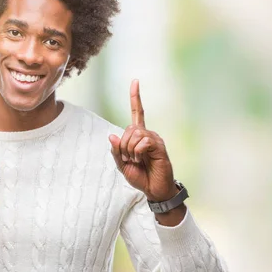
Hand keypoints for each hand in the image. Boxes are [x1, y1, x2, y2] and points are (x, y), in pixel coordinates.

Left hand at [109, 80, 178, 201]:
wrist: (153, 190)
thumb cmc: (140, 177)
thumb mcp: (122, 165)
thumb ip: (116, 151)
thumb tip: (112, 136)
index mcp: (138, 136)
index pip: (137, 113)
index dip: (135, 97)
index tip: (135, 82)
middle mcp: (147, 134)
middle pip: (128, 129)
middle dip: (123, 146)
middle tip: (129, 159)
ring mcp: (154, 139)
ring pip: (134, 134)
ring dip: (130, 150)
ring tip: (136, 161)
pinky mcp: (159, 146)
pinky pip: (143, 142)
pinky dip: (137, 152)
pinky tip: (142, 159)